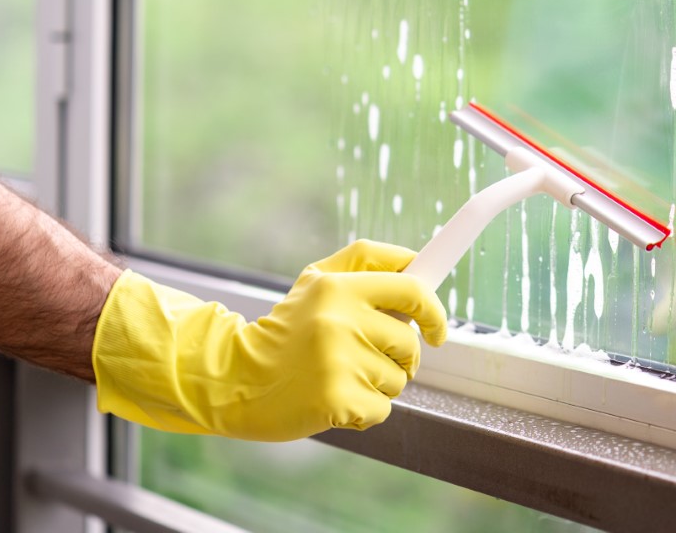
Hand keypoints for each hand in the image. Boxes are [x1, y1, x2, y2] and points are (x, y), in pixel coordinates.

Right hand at [92, 240, 446, 440]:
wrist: (236, 378)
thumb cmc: (286, 330)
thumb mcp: (317, 281)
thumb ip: (366, 264)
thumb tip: (421, 265)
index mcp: (338, 286)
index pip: (412, 288)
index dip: (435, 310)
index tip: (439, 331)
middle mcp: (339, 319)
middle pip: (410, 342)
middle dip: (402, 356)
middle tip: (371, 357)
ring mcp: (338, 360)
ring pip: (398, 379)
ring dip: (379, 384)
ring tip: (340, 375)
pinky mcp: (336, 398)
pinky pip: (381, 409)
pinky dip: (365, 411)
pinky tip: (334, 399)